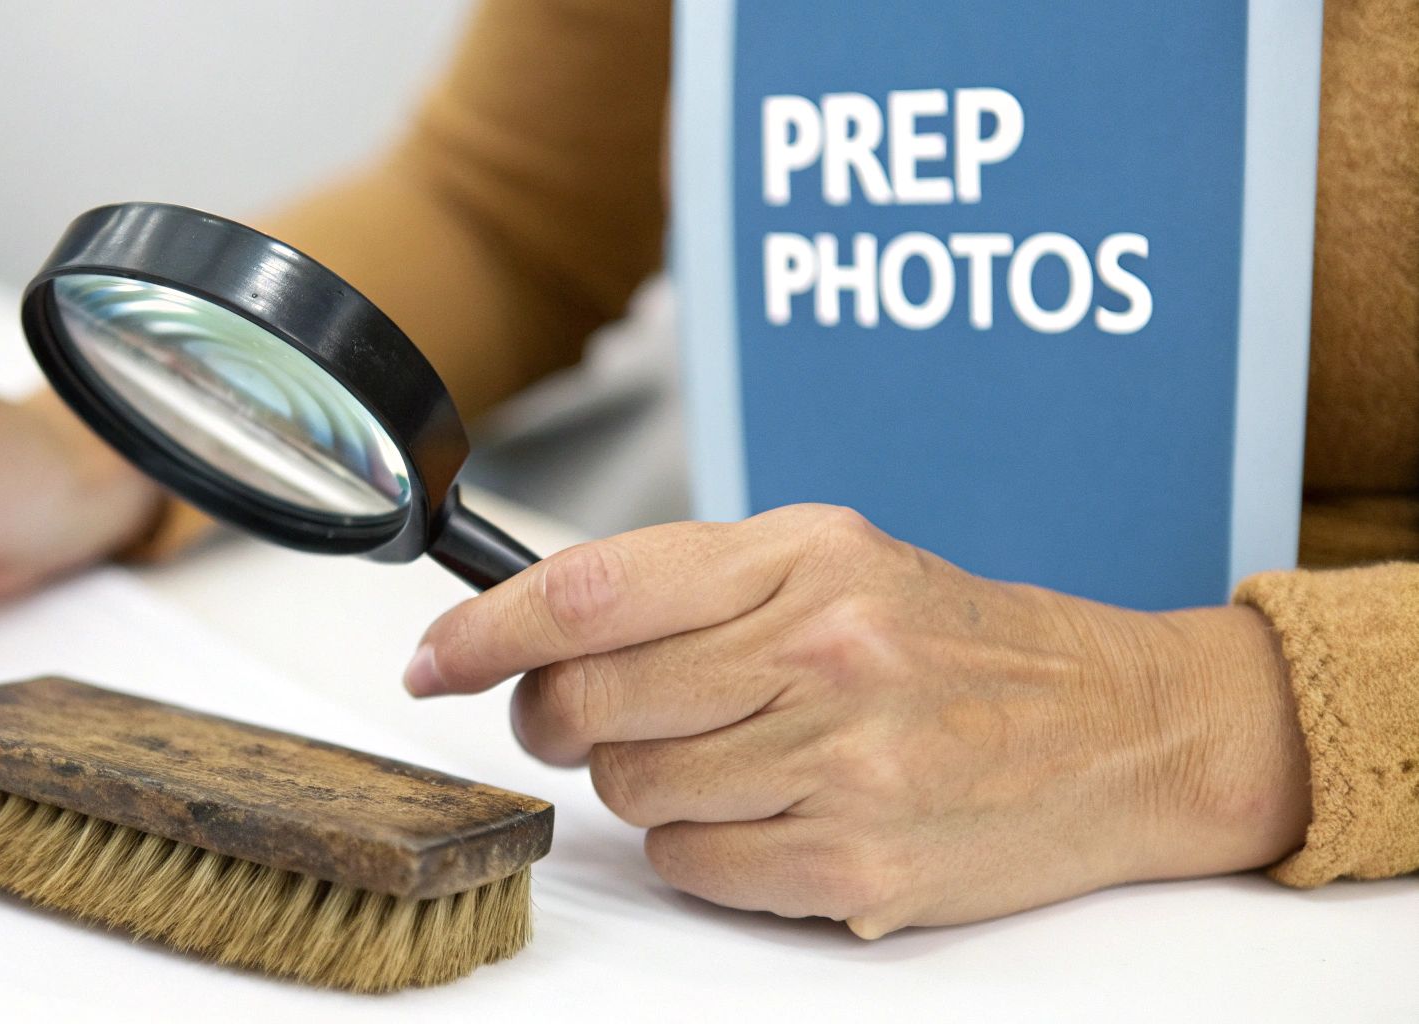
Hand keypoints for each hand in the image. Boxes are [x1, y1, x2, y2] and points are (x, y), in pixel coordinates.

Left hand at [403, 505, 1311, 936]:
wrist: (1117, 727)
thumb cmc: (960, 641)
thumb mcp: (835, 559)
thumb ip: (691, 585)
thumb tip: (539, 633)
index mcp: (805, 556)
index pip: (591, 588)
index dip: (484, 627)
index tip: (433, 656)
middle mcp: (823, 650)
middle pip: (589, 698)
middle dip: (553, 715)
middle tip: (576, 715)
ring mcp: (843, 763)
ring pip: (631, 788)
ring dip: (642, 781)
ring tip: (726, 757)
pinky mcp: (859, 863)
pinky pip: (693, 867)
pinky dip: (698, 848)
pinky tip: (762, 815)